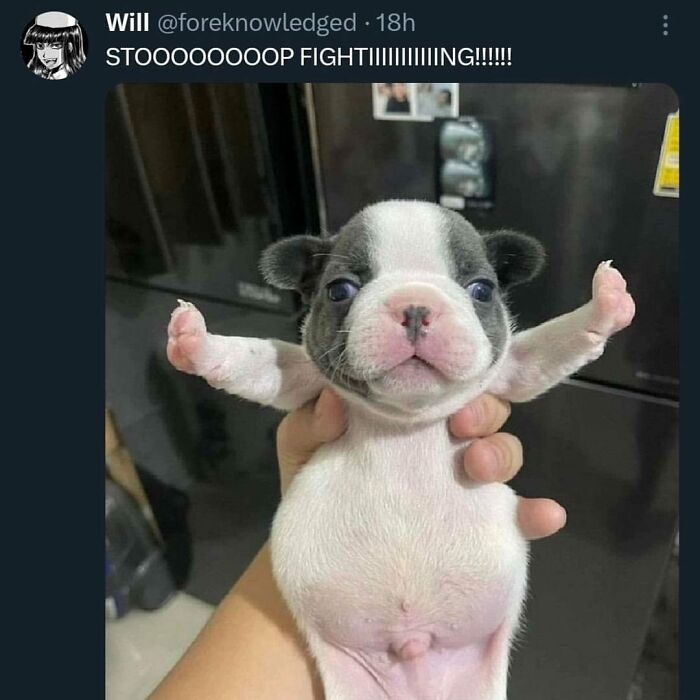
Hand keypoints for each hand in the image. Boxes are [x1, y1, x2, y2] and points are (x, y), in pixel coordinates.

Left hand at [276, 390, 565, 539]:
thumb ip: (311, 423)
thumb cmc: (314, 489)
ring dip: (501, 452)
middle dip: (481, 410)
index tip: (439, 387)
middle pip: (481, 412)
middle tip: (462, 425)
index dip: (447, 379)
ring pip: (501, 452)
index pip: (438, 385)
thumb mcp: (302, 450)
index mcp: (404, 418)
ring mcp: (462, 485)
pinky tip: (544, 516)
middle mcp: (440, 445)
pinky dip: (537, 514)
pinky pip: (519, 518)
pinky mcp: (477, 527)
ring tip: (478, 467)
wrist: (323, 558)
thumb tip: (334, 400)